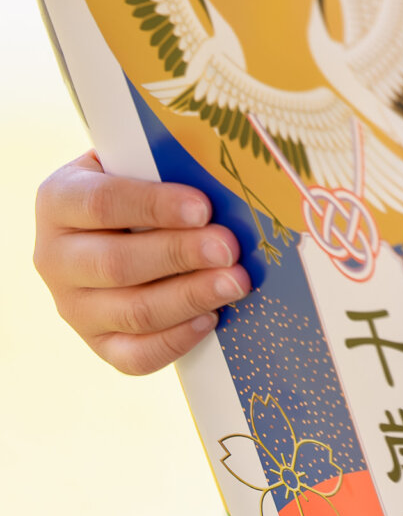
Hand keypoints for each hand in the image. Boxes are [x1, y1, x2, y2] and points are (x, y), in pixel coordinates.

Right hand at [33, 150, 249, 373]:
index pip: (102, 204)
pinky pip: (132, 357)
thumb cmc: (141, 176)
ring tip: (235, 283)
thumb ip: (166, 163)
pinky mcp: (95, 342)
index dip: (154, 206)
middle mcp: (54, 257)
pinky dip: (173, 341)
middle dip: (179, 256)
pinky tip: (210, 318)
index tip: (203, 208)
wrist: (120, 219)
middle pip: (116, 265)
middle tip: (228, 249)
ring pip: (129, 312)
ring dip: (188, 298)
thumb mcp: (140, 158)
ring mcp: (71, 306)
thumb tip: (223, 174)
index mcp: (59, 199)